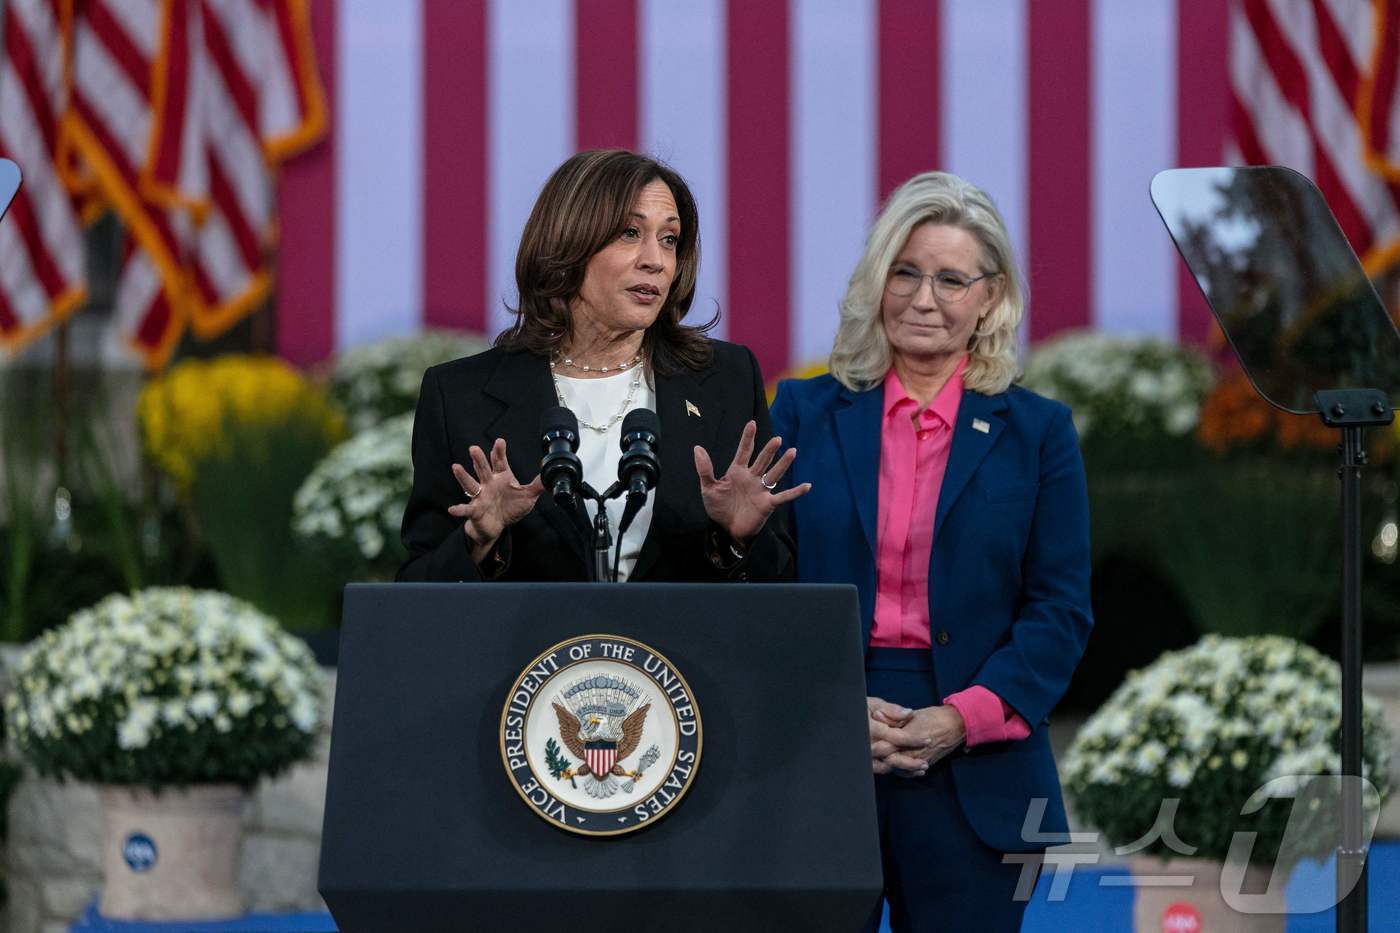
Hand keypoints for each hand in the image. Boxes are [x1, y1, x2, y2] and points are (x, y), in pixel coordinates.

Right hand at [446, 438, 544, 563]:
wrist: (497, 526)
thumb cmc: (510, 508)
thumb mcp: (528, 496)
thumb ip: (537, 485)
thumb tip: (550, 475)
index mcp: (501, 477)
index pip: (499, 462)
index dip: (499, 452)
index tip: (500, 441)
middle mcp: (488, 484)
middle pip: (483, 469)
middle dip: (479, 459)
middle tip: (474, 448)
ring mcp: (480, 496)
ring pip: (470, 484)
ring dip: (463, 476)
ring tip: (456, 467)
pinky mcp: (475, 510)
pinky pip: (466, 509)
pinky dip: (459, 509)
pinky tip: (452, 509)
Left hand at [694, 421, 811, 543]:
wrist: (727, 530)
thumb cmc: (719, 508)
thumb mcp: (708, 488)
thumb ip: (705, 469)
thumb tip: (697, 448)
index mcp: (737, 471)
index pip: (744, 451)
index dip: (748, 437)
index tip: (752, 423)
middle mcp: (752, 478)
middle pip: (762, 460)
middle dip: (769, 450)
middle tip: (777, 439)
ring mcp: (761, 490)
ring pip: (774, 474)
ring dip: (783, 464)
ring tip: (792, 452)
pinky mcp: (768, 504)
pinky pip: (784, 496)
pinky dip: (796, 492)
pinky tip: (807, 486)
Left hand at [872, 705, 966, 776]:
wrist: (955, 726)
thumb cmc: (933, 717)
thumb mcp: (912, 715)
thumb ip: (894, 718)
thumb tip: (877, 715)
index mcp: (908, 736)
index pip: (886, 746)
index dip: (875, 746)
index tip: (867, 744)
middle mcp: (914, 751)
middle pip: (890, 760)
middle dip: (879, 757)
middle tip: (869, 754)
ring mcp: (920, 760)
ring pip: (898, 768)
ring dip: (888, 765)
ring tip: (878, 760)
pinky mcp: (926, 764)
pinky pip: (909, 773)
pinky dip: (900, 771)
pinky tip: (894, 766)